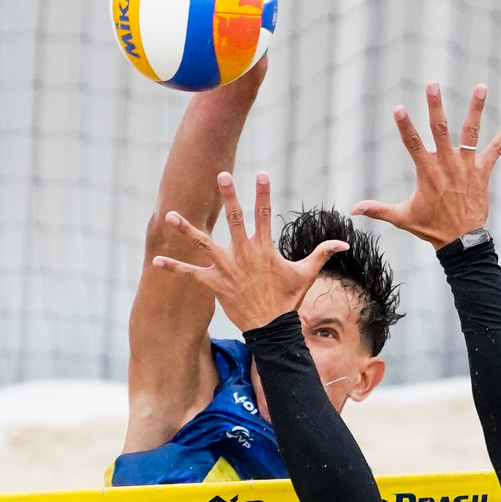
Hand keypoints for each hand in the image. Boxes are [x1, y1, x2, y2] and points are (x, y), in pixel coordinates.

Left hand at [153, 171, 348, 330]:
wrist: (271, 328)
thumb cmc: (287, 300)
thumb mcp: (306, 275)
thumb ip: (322, 254)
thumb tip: (344, 243)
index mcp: (263, 248)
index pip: (264, 215)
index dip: (264, 193)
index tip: (262, 173)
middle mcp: (243, 254)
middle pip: (234, 219)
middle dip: (229, 196)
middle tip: (222, 174)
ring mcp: (226, 268)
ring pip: (203, 243)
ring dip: (186, 229)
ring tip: (171, 214)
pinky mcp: (213, 283)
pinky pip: (190, 274)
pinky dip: (173, 267)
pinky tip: (156, 260)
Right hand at [351, 82, 500, 247]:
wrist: (461, 242)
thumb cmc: (430, 228)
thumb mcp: (402, 218)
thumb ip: (377, 209)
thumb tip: (352, 209)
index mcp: (427, 172)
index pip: (413, 144)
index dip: (405, 126)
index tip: (398, 108)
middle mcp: (448, 164)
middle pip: (440, 130)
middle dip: (435, 106)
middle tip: (432, 83)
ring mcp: (467, 166)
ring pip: (471, 133)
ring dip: (475, 109)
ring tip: (481, 86)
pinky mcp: (483, 171)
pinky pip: (497, 149)